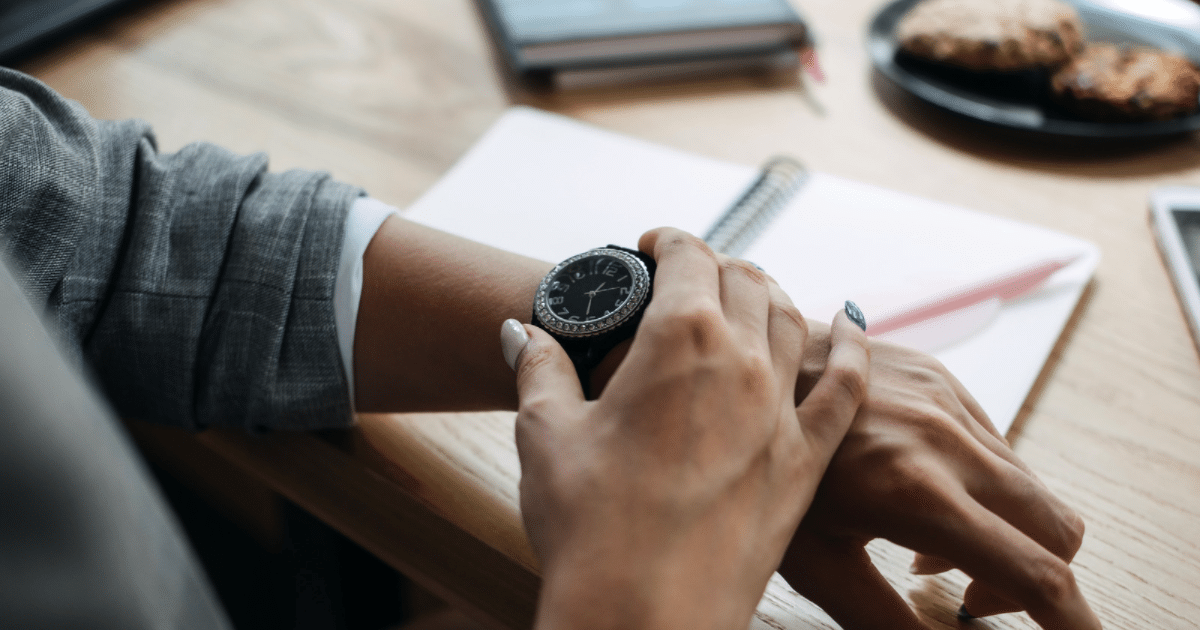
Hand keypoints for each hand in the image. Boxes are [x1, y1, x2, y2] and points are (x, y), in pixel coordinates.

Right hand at [503, 228, 870, 629]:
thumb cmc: (589, 525)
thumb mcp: (546, 433)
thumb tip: (520, 331)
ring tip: (746, 293)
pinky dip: (851, 346)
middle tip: (688, 277)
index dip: (669, 240)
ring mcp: (780, 411)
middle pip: (744, 280)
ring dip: (769, 294)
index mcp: (679, 339)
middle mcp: (742, 361)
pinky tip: (850, 324)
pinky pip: (847, 386)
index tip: (652, 246)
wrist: (644, 614)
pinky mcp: (805, 461)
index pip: (688, 257)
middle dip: (714, 265)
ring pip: (792, 319)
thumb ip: (539, 368)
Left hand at [780, 335, 1100, 629]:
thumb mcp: (815, 560)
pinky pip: (997, 445)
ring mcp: (947, 399)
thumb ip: (886, 618)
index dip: (1073, 624)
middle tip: (971, 601)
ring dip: (1004, 531)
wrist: (738, 363)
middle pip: (1057, 528)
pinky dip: (983, 486)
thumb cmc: (756, 467)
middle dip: (1038, 580)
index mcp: (915, 491)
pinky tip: (921, 493)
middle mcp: (945, 439)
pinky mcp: (941, 375)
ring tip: (928, 548)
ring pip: (1029, 486)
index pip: (1035, 572)